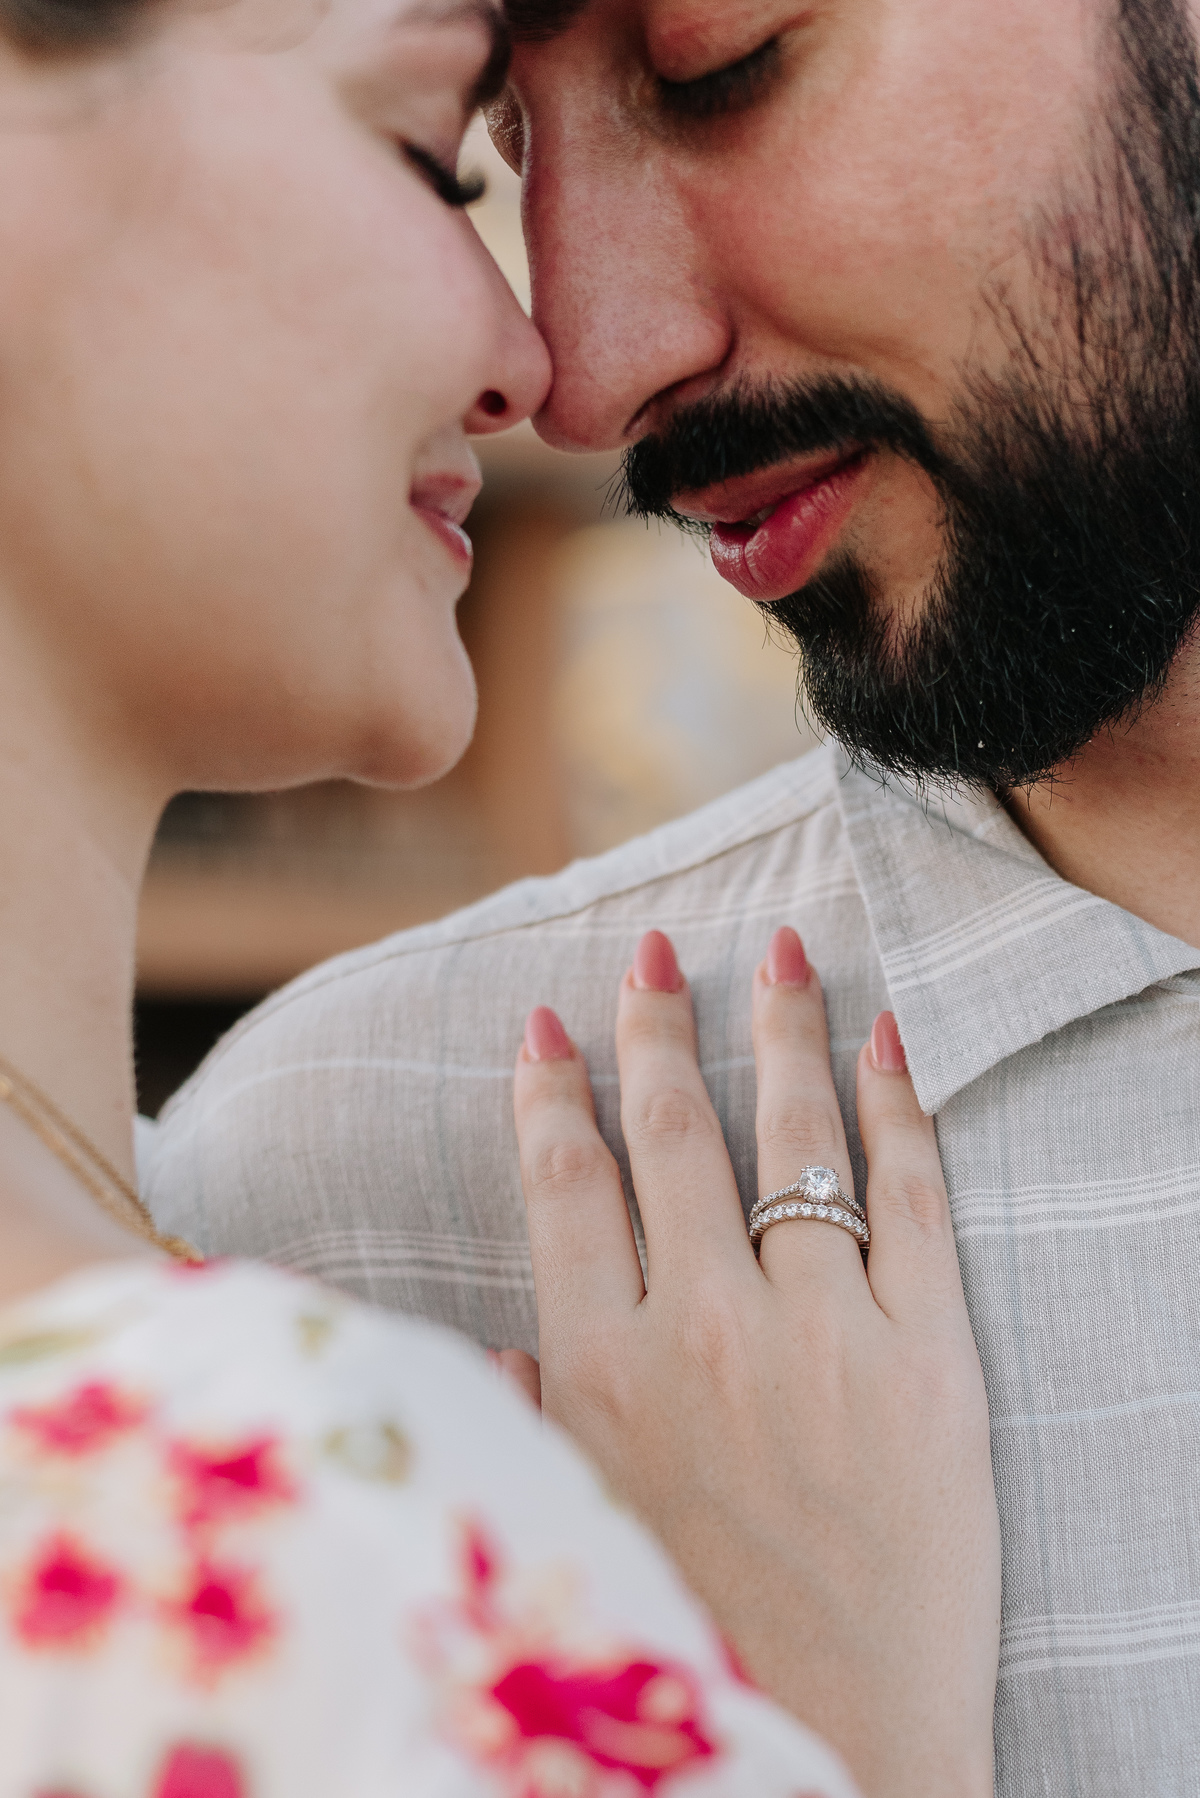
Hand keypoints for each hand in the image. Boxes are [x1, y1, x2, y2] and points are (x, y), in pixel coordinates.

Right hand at [512, 927, 999, 1797]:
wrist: (839, 1751)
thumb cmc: (690, 1645)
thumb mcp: (565, 1532)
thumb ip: (529, 1421)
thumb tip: (510, 1346)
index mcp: (600, 1370)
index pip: (564, 1184)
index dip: (551, 1091)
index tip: (545, 1022)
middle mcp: (704, 1330)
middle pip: (671, 1136)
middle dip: (654, 1027)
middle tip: (652, 950)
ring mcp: (824, 1334)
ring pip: (791, 1139)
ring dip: (778, 1029)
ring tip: (779, 947)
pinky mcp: (929, 1360)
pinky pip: (915, 1200)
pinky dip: (898, 1109)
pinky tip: (887, 1038)